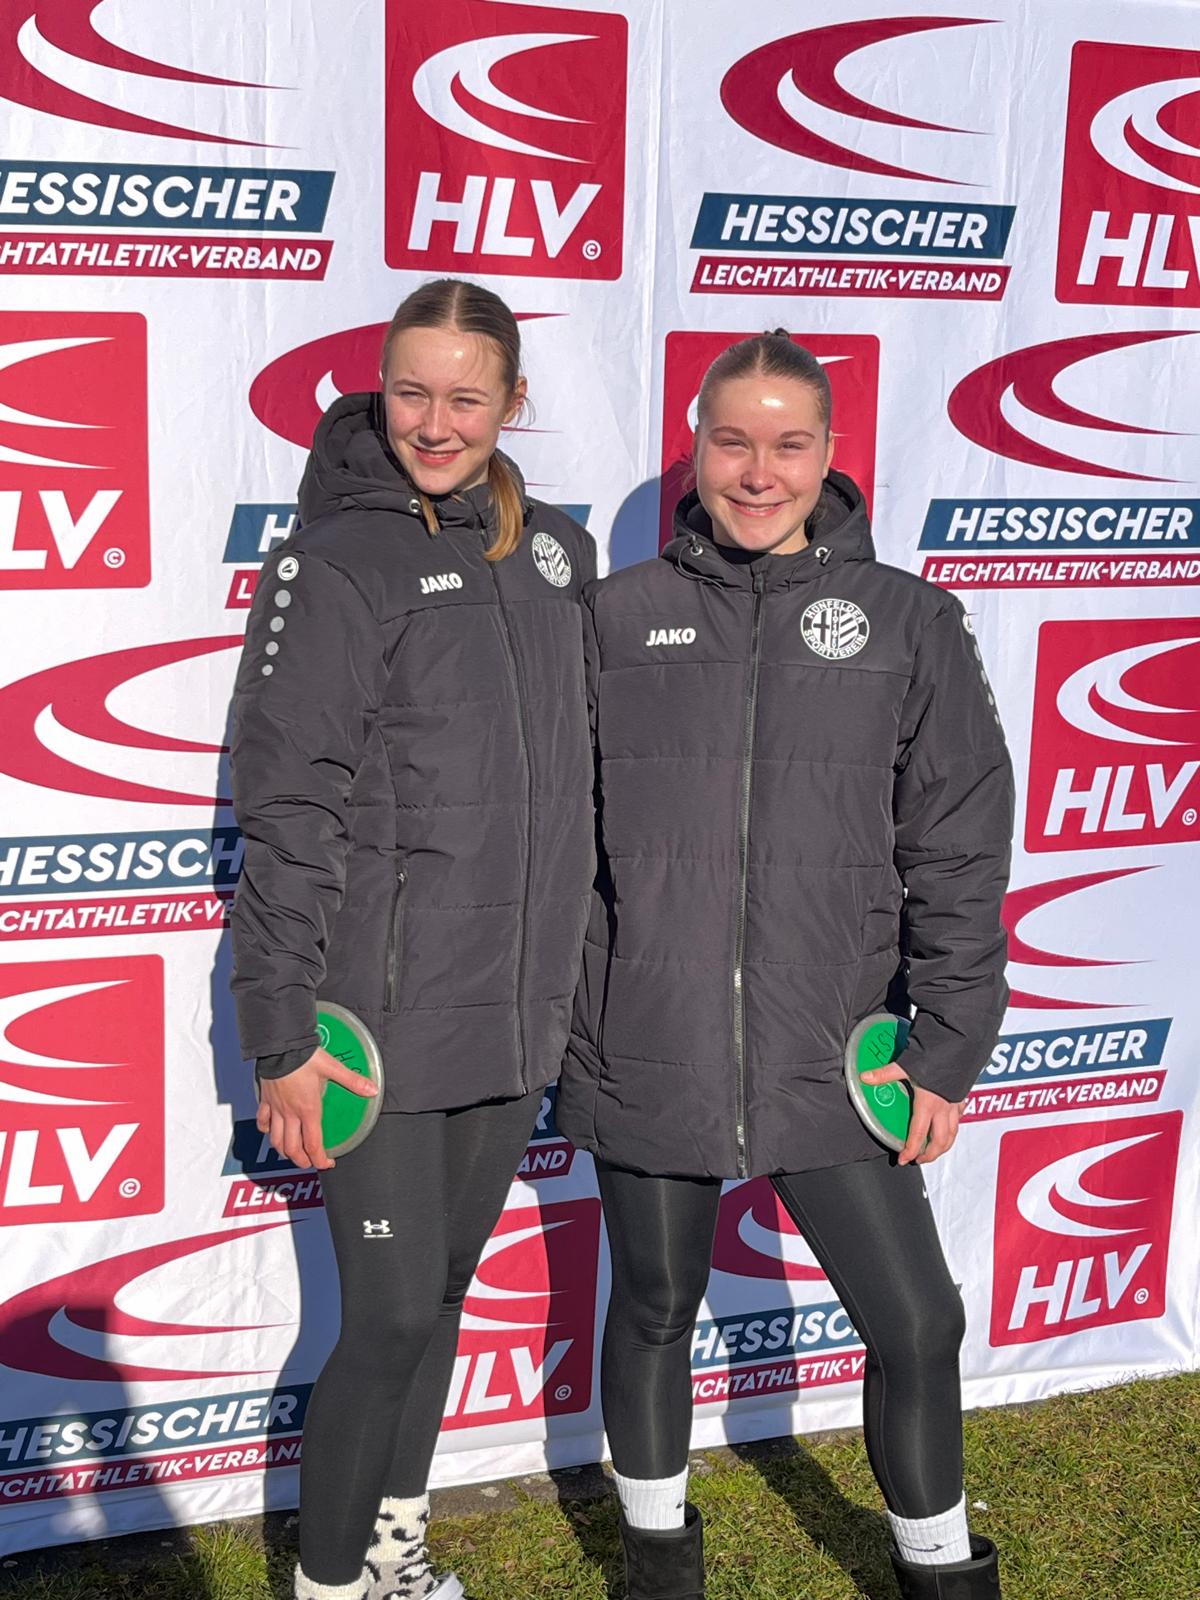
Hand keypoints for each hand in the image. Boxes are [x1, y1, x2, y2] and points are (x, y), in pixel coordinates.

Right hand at [256, 1046, 377, 1170]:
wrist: (280, 1045)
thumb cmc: (303, 1056)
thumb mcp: (332, 1068)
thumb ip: (353, 1081)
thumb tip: (372, 1089)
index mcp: (308, 1109)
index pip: (313, 1145)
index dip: (320, 1159)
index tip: (327, 1163)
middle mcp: (290, 1113)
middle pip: (292, 1148)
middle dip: (302, 1161)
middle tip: (310, 1161)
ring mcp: (276, 1108)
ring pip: (275, 1140)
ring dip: (284, 1151)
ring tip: (292, 1153)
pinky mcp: (265, 1100)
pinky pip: (262, 1121)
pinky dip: (266, 1130)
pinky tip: (271, 1131)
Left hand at [859, 1063, 962, 1165]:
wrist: (959, 1045)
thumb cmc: (934, 1056)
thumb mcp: (904, 1065)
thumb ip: (884, 1074)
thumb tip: (864, 1077)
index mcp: (928, 1104)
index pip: (918, 1135)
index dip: (910, 1151)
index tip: (903, 1160)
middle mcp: (944, 1108)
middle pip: (940, 1141)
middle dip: (930, 1154)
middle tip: (919, 1159)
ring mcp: (955, 1104)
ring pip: (953, 1133)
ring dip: (943, 1145)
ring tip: (934, 1150)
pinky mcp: (962, 1096)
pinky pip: (959, 1117)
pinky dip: (953, 1126)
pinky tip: (948, 1124)